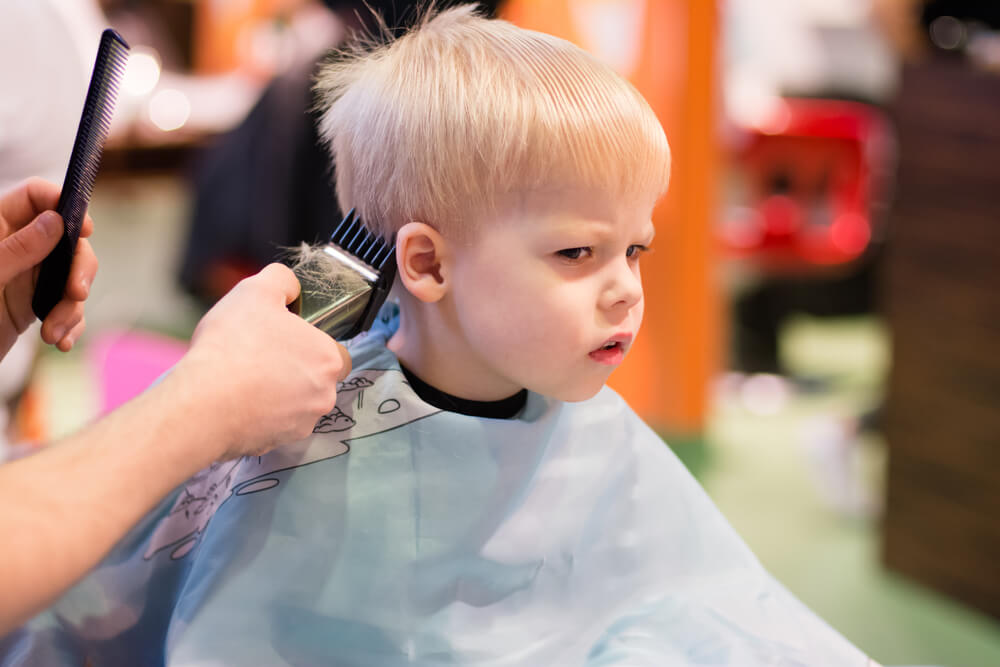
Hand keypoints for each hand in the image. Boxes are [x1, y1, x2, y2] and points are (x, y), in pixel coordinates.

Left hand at [0, 178, 97, 359]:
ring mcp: (29, 277)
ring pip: (73, 277)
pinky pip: (69, 307)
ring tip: (53, 332)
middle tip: (77, 293)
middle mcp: (17, 248)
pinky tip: (58, 341)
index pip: (34, 197)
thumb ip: (18, 248)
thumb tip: (56, 221)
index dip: (62, 204)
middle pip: (68, 240)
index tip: (84, 229)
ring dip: (71, 308)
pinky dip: (69, 325)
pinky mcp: (36, 305)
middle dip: (79, 270)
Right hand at [172, 263, 351, 459]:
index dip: (310, 343)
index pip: (335, 352)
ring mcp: (301, 424)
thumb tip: (291, 288)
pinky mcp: (277, 444)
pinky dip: (259, 415)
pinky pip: (273, 425)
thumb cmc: (233, 345)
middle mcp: (324, 396)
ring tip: (242, 379)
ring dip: (277, 393)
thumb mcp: (256, 290)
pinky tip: (234, 402)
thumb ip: (281, 280)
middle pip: (315, 379)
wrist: (201, 405)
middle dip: (293, 369)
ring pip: (295, 404)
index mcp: (329, 360)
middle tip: (259, 357)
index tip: (284, 340)